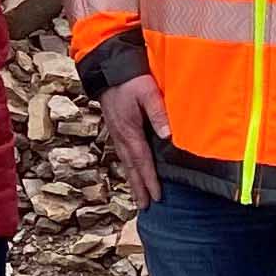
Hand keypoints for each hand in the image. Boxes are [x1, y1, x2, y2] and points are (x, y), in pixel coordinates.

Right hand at [101, 72, 168, 208]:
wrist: (108, 69)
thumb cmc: (130, 79)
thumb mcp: (148, 92)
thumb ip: (158, 112)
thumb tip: (167, 136)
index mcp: (130, 131)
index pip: (142, 161)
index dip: (150, 180)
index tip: (156, 197)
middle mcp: (121, 136)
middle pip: (131, 167)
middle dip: (139, 187)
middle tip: (145, 206)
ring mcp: (116, 133)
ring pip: (125, 162)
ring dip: (132, 179)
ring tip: (138, 194)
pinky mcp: (115, 129)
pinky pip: (122, 154)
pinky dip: (128, 167)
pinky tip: (131, 170)